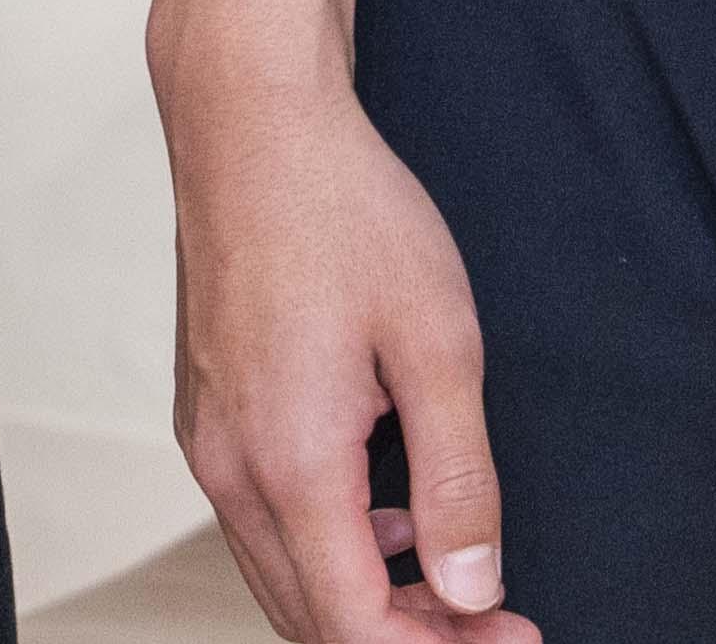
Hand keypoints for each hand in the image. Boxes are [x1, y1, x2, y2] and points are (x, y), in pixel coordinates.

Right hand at [164, 67, 535, 643]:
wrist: (252, 123)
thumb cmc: (341, 209)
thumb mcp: (439, 343)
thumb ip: (458, 480)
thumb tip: (472, 588)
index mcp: (290, 463)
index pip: (354, 626)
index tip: (511, 637)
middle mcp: (231, 468)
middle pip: (310, 620)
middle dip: (405, 638)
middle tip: (490, 619)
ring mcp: (208, 443)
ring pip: (280, 577)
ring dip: (363, 597)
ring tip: (446, 570)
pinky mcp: (204, 415)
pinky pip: (259, 524)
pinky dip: (325, 547)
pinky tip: (383, 506)